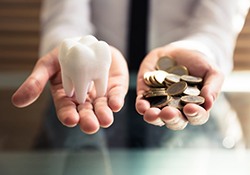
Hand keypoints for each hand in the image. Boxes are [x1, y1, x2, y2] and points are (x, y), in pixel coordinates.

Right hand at [12, 47, 128, 133]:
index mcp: (67, 97)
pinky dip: (116, 100)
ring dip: (104, 114)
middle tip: (90, 126)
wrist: (86, 43)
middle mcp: (84, 100)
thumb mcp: (48, 65)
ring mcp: (100, 94)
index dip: (68, 115)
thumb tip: (17, 101)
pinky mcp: (114, 87)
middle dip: (88, 120)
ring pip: (102, 108)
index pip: (66, 110)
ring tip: (105, 120)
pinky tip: (116, 104)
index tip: (70, 119)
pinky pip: (116, 96)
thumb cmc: (64, 55)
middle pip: (86, 113)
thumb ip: (36, 81)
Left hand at [135, 45, 223, 129]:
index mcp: (195, 106)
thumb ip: (213, 87)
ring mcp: (160, 103)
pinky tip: (142, 106)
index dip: (195, 115)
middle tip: (169, 113)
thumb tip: (209, 103)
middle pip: (175, 121)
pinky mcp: (146, 95)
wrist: (179, 51)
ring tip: (152, 114)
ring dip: (154, 118)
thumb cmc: (198, 63)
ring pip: (156, 117)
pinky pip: (142, 105)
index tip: (191, 108)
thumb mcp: (211, 71)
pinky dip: (141, 107)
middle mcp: (177, 109)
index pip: (196, 117)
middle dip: (172, 119)